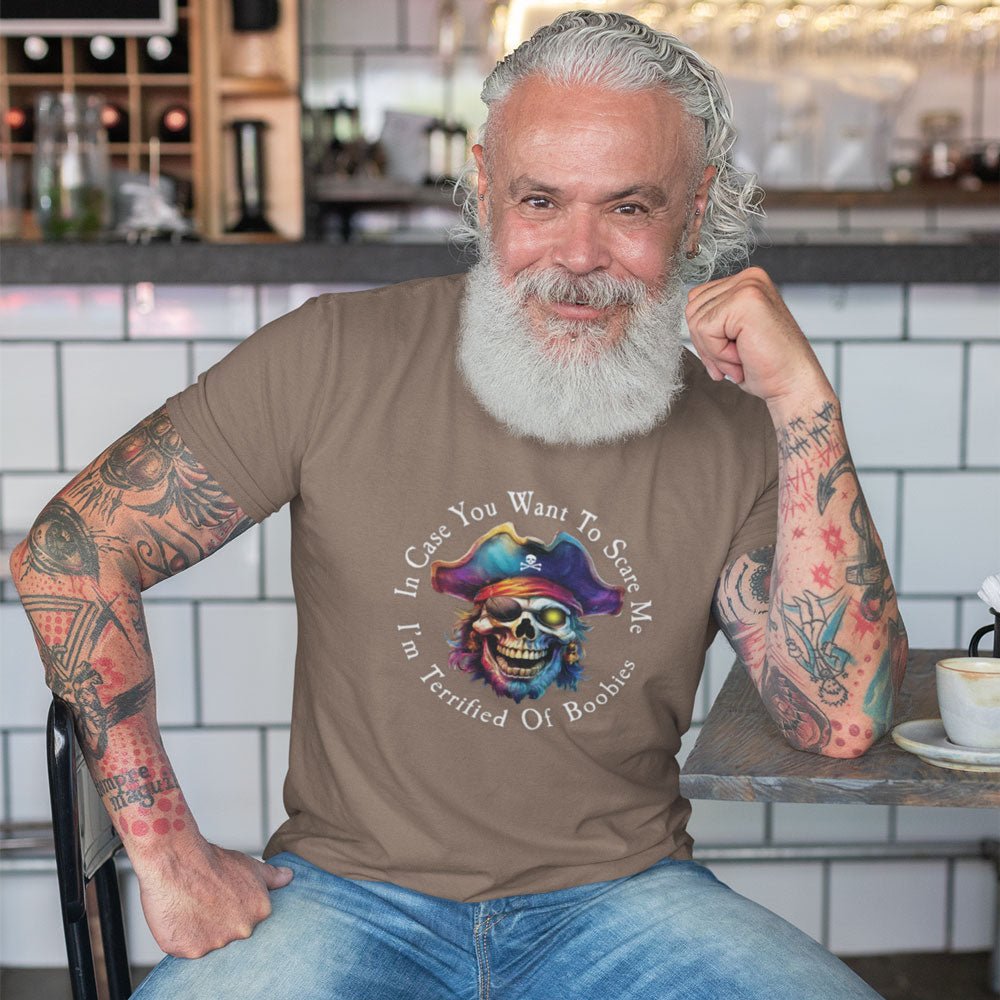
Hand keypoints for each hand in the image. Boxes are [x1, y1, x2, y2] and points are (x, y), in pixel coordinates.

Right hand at [132, 833, 293, 957]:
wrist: (176, 860)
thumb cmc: (211, 862)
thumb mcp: (248, 865)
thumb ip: (271, 876)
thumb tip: (288, 877)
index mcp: (260, 911)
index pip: (250, 921)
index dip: (234, 910)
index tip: (223, 900)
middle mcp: (242, 930)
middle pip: (230, 934)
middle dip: (219, 922)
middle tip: (205, 901)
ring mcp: (216, 942)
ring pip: (207, 943)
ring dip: (199, 929)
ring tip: (191, 905)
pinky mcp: (189, 950)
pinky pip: (186, 949)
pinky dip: (181, 936)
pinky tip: (179, 916)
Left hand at [685, 267, 832, 417]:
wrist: (792, 383)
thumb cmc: (765, 365)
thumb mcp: (731, 335)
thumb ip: (713, 318)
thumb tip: (688, 314)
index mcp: (746, 282)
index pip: (696, 301)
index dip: (705, 336)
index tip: (729, 354)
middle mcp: (748, 278)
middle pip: (692, 310)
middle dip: (707, 344)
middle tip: (735, 360)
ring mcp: (748, 286)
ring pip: (696, 321)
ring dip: (714, 351)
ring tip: (741, 358)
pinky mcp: (745, 301)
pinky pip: (705, 330)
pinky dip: (719, 353)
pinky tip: (743, 357)